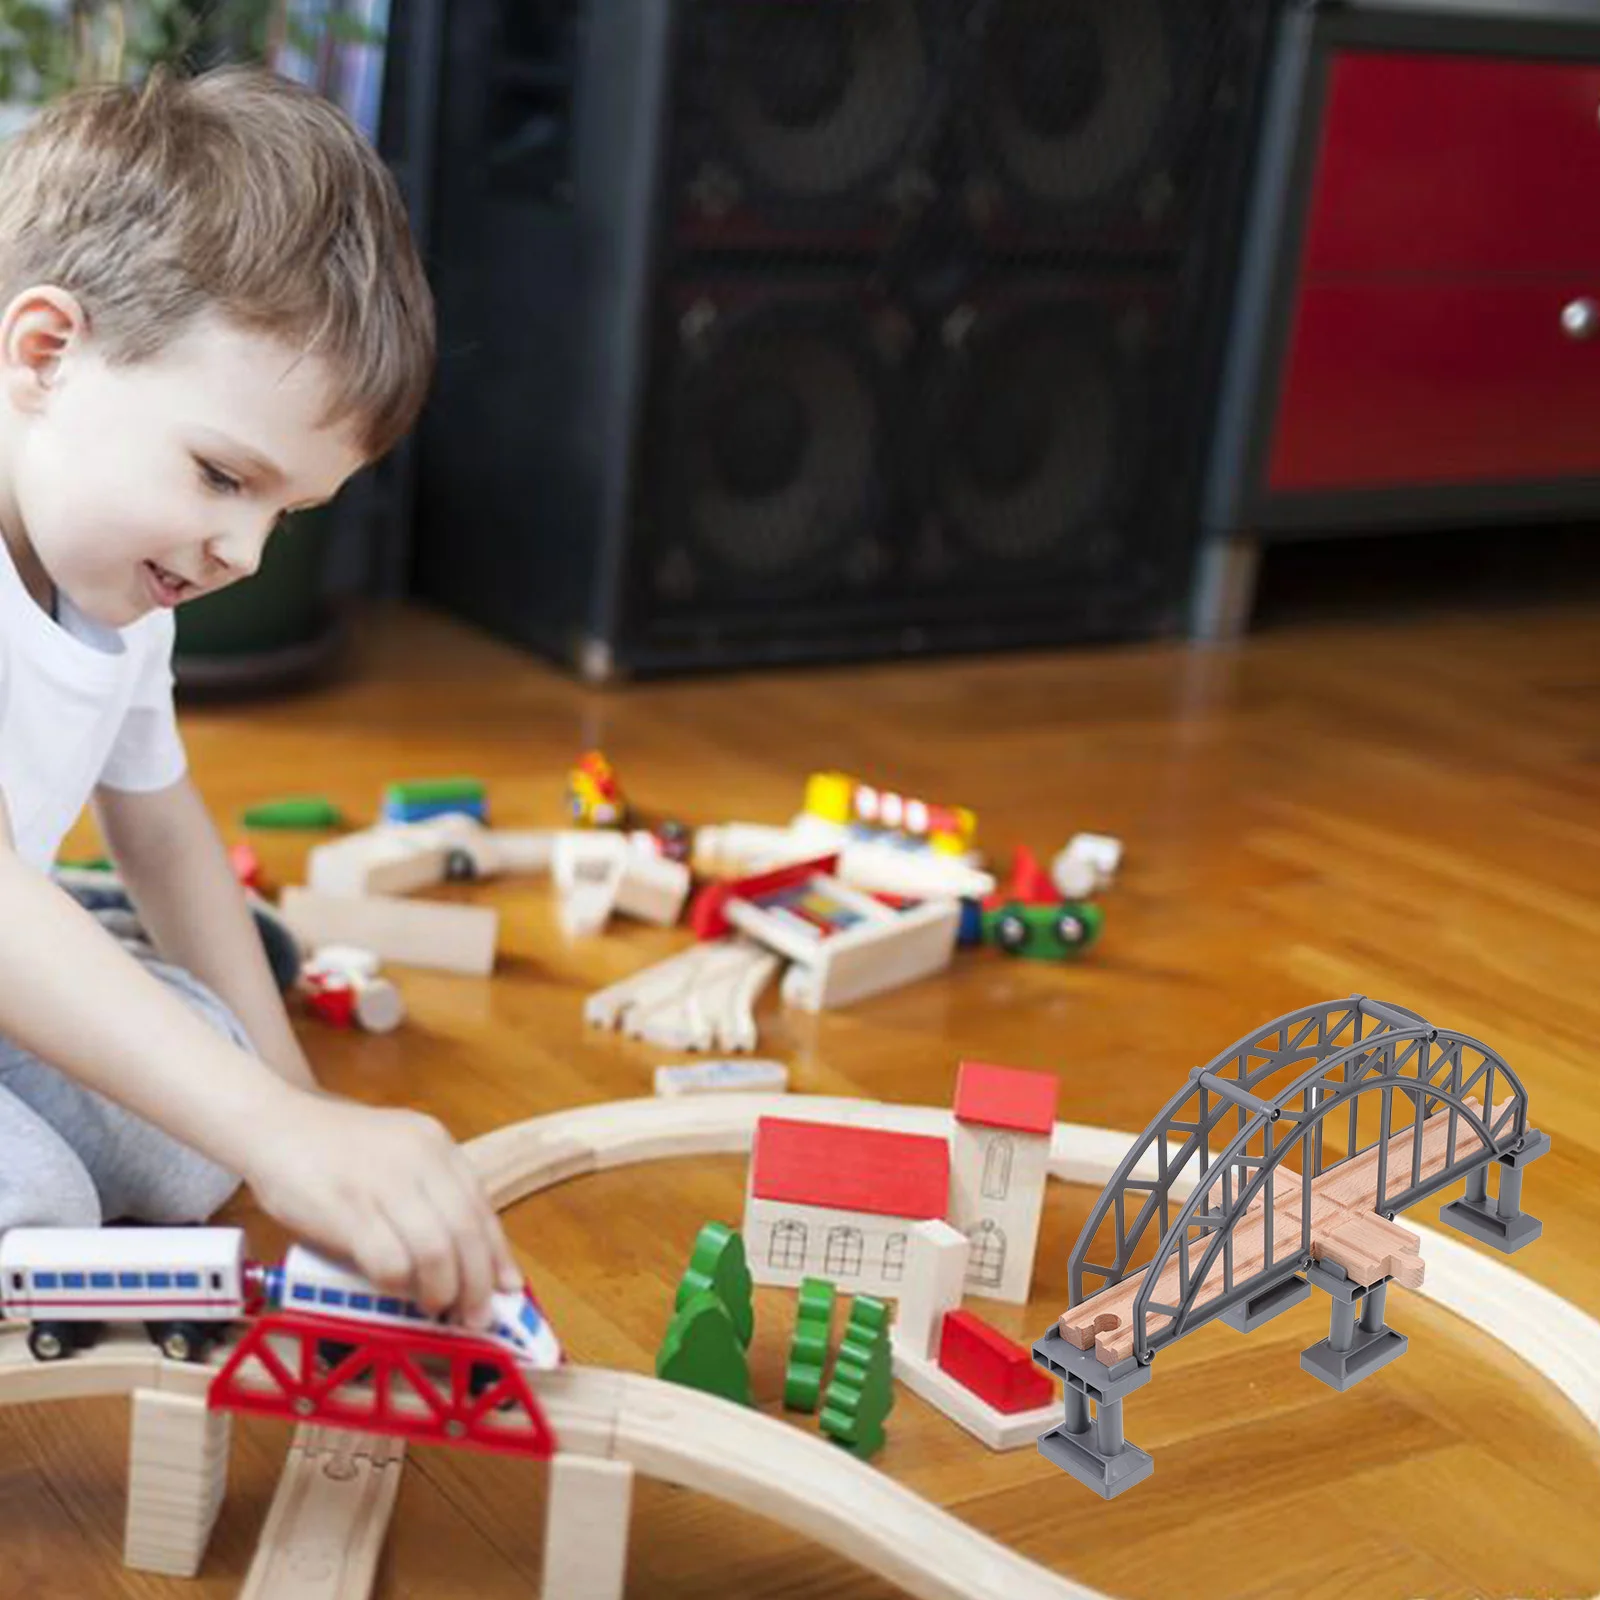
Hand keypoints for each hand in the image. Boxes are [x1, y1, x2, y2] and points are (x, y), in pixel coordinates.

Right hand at [241, 1089, 520, 1328]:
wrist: (275, 1124)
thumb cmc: (335, 1149)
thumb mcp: (397, 1154)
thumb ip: (429, 1192)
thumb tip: (465, 1254)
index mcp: (436, 1144)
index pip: (481, 1205)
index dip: (498, 1252)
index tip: (508, 1286)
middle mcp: (419, 1159)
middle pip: (467, 1231)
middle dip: (477, 1282)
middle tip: (474, 1315)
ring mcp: (384, 1182)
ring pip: (437, 1250)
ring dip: (442, 1289)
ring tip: (436, 1306)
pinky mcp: (348, 1208)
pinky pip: (389, 1260)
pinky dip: (398, 1285)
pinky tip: (395, 1291)